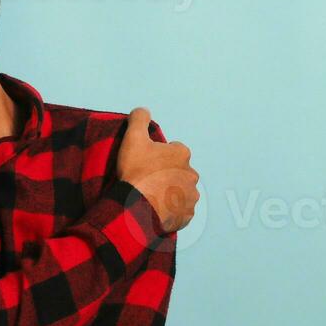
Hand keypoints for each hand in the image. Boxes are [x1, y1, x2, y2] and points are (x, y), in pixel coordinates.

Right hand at [115, 107, 199, 232]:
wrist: (138, 208)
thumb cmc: (137, 172)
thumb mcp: (133, 138)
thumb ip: (139, 119)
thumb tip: (143, 110)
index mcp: (182, 154)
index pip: (173, 149)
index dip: (159, 154)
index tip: (146, 162)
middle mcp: (192, 174)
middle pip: (179, 171)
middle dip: (167, 174)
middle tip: (148, 181)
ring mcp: (191, 196)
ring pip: (181, 191)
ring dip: (170, 193)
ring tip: (151, 198)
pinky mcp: (187, 215)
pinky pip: (179, 211)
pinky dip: (171, 210)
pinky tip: (156, 210)